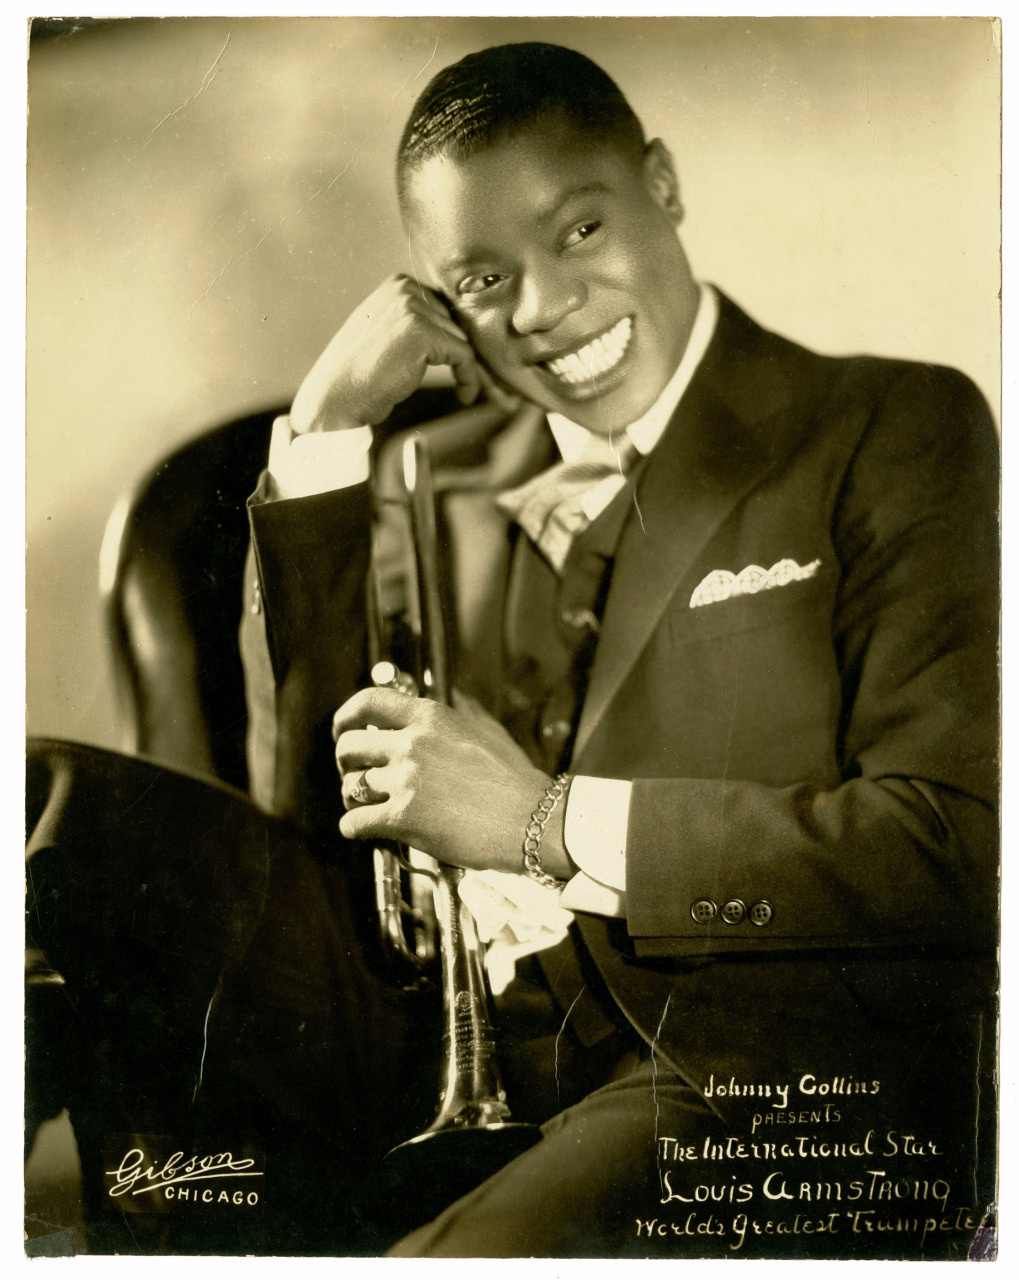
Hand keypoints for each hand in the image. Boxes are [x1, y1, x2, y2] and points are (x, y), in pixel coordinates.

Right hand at [290, 274, 517, 433]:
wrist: (336, 396)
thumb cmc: (360, 374)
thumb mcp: (389, 334)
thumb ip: (418, 323)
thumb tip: (458, 333)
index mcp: (399, 284)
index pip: (446, 309)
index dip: (460, 339)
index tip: (474, 366)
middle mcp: (406, 288)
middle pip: (457, 323)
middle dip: (471, 355)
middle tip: (487, 385)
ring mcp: (413, 307)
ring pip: (463, 340)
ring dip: (474, 370)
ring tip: (477, 393)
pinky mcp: (422, 332)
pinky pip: (463, 356)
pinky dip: (469, 378)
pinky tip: (465, 395)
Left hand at [332, 687, 571, 877]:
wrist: (532, 821)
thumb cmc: (515, 780)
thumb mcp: (488, 731)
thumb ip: (463, 712)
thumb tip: (456, 696)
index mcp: (430, 717)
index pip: (368, 702)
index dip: (346, 716)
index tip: (343, 729)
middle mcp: (412, 743)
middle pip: (349, 746)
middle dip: (345, 763)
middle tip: (355, 774)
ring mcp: (406, 780)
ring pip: (350, 786)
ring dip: (353, 799)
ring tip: (365, 806)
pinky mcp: (403, 818)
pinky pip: (355, 823)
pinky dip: (354, 829)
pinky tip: (365, 831)